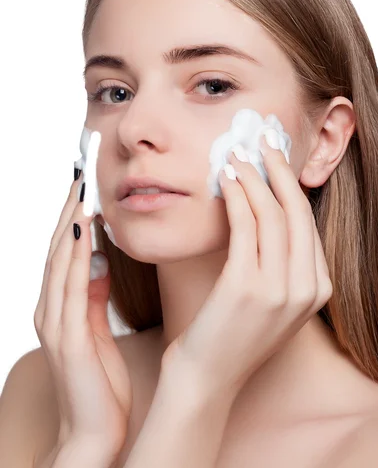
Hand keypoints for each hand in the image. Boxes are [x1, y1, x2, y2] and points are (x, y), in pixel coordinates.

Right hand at [34, 172, 131, 458]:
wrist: (93, 434)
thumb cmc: (100, 385)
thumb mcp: (97, 331)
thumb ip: (93, 297)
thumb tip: (99, 261)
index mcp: (60, 308)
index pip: (65, 252)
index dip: (73, 215)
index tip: (86, 183)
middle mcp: (51, 309)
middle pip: (57, 248)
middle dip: (68, 208)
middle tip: (80, 169)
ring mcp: (55, 323)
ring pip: (58, 261)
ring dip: (68, 222)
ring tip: (81, 189)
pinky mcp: (67, 338)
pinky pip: (70, 287)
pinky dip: (73, 256)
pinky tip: (82, 232)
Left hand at [163, 135, 332, 396]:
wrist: (207, 377)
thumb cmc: (232, 332)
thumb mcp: (270, 298)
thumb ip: (279, 261)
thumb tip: (266, 206)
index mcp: (318, 290)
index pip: (307, 224)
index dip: (291, 186)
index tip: (276, 160)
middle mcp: (306, 288)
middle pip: (296, 211)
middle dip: (279, 169)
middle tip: (263, 140)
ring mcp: (279, 290)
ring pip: (271, 214)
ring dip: (253, 177)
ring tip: (236, 154)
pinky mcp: (247, 287)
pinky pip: (245, 227)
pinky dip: (236, 196)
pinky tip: (224, 179)